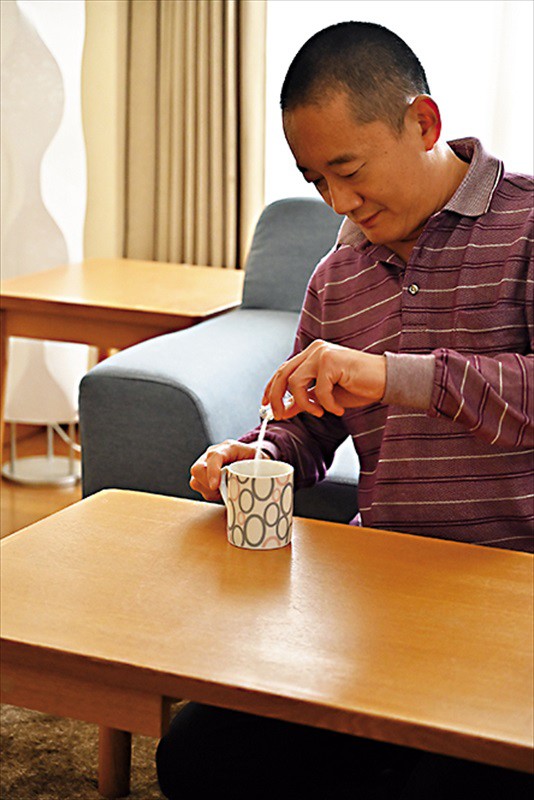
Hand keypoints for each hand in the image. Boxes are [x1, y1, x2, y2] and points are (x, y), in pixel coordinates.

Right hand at [190, 440, 264, 500]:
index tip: (216, 486)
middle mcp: (212, 454)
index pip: (214, 456)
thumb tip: (266, 481)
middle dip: (208, 484)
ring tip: (225, 491)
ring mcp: (204, 465)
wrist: (250, 460)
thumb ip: (262, 469)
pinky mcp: (202, 476)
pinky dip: (210, 494)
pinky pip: (199, 488)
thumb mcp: (262, 462)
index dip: (213, 471)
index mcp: (228, 448)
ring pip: (196, 481)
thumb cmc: (256, 461)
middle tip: (221, 492)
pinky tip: (221, 493)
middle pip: (198, 469)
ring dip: (210, 491)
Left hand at [263, 340, 385, 418]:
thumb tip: (284, 409)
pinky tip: (337, 409)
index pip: (283, 370)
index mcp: (312, 354)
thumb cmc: (359, 386)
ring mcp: (322, 353)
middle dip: (277, 398)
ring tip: (321, 412)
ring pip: (295, 382)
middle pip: (283, 374)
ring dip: (305, 404)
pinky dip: (326, 404)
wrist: (386, 381)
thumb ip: (304, 400)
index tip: (266, 405)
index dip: (271, 388)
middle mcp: (315, 350)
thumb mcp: (325, 397)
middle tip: (282, 416)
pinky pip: (318, 389)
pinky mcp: (332, 361)